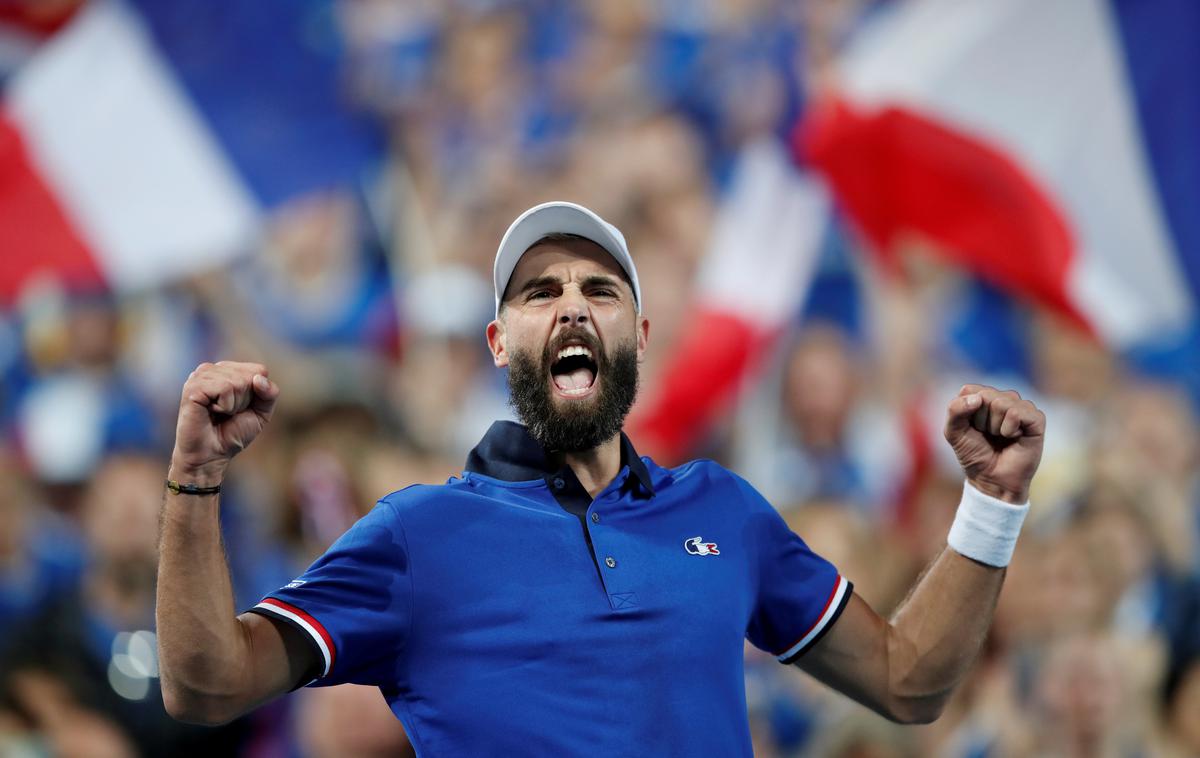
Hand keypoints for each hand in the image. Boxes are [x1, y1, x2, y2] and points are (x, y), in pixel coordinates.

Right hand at [170, 361, 279, 485]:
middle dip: (245, 401)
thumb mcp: (261, 413)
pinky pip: (225, 388)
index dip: (258, 394)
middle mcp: (213, 369)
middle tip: (228, 414)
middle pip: (250, 376)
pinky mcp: (193, 387)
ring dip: (234, 405)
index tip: (241, 409)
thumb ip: (269, 393)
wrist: (210, 456)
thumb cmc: (232, 433)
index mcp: (227, 370)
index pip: (259, 370)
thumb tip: (259, 378)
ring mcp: (200, 376)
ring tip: (218, 413)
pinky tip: (210, 412)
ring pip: (238, 381)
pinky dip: (225, 406)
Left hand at [943, 384, 1044, 502]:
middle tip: (987, 435)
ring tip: (1000, 437)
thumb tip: (978, 398)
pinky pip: (1017, 412)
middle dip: (980, 421)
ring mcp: (1021, 407)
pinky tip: (1013, 437)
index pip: (969, 390)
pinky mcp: (1036, 419)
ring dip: (995, 426)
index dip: (965, 412)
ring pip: (1001, 403)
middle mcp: (1003, 398)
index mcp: (983, 397)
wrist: (991, 479)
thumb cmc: (973, 454)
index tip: (971, 428)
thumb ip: (955, 410)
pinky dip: (1009, 429)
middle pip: (985, 396)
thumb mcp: (954, 432)